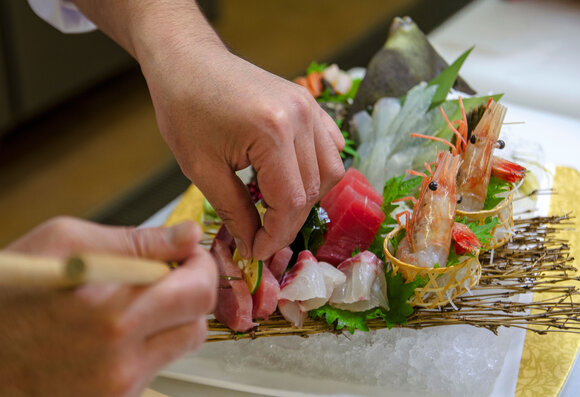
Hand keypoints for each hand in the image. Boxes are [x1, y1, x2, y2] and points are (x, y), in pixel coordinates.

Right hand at [1, 217, 216, 396]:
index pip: (197, 290)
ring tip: (139, 303)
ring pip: (183, 345)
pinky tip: (118, 331)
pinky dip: (149, 344)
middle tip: (173, 275)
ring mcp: (117, 388)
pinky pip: (155, 366)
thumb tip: (187, 235)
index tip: (187, 256)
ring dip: (174, 318)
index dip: (199, 266)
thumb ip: (135, 241)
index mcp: (112, 312)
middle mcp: (120, 359)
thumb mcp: (64, 243)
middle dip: (194, 291)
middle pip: (198, 322)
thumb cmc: (9, 295)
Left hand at [145, 48, 344, 259]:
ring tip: (275, 208)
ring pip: (330, 171)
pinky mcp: (310, 104)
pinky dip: (318, 171)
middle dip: (288, 222)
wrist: (188, 61)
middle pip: (313, 190)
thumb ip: (234, 211)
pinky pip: (331, 147)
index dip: (276, 235)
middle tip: (261, 236)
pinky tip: (292, 178)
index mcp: (272, 133)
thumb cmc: (185, 110)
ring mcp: (310, 108)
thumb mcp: (201, 169)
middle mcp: (301, 118)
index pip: (291, 202)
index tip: (257, 252)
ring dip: (307, 198)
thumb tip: (254, 245)